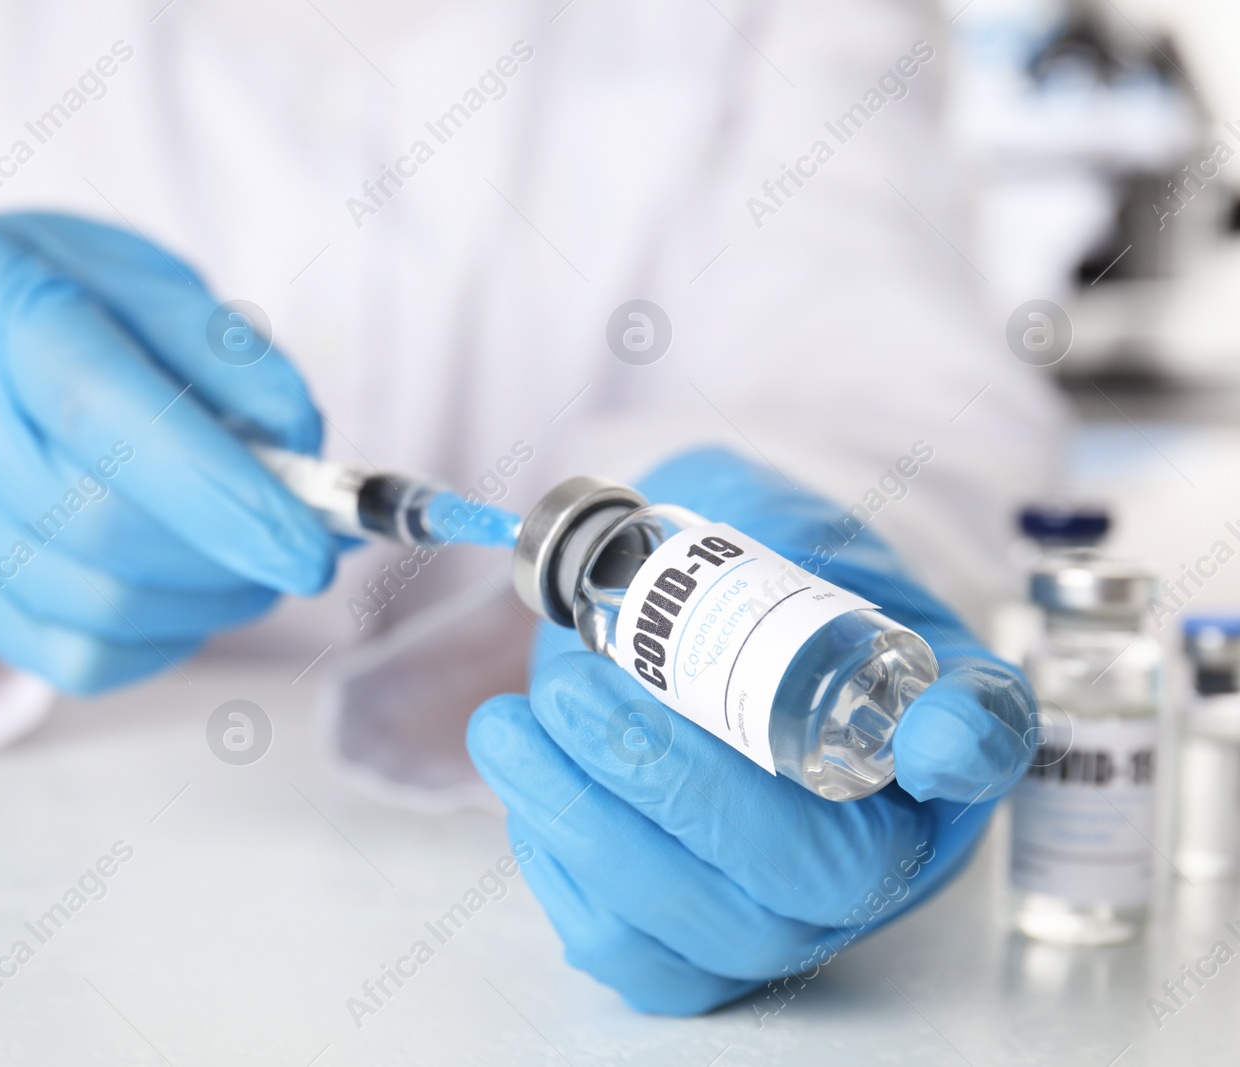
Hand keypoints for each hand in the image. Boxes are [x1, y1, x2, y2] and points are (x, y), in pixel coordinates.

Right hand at [0, 213, 336, 692]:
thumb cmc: (48, 294)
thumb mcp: (140, 276)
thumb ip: (223, 353)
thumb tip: (300, 446)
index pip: (98, 412)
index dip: (216, 492)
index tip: (308, 548)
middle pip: (94, 526)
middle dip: (225, 557)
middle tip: (299, 548)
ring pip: (85, 606)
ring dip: (202, 604)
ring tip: (250, 566)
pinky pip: (62, 655)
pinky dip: (154, 643)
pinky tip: (189, 598)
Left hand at [467, 447, 1034, 1013]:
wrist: (666, 619)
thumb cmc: (742, 577)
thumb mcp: (775, 531)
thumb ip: (784, 553)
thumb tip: (763, 589)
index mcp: (934, 722)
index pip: (988, 743)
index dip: (968, 748)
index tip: (933, 737)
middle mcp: (887, 840)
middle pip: (819, 871)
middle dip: (678, 784)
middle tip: (573, 689)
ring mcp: (794, 910)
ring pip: (713, 928)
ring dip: (591, 827)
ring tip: (509, 725)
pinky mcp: (698, 945)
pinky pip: (631, 949)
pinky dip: (564, 870)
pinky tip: (529, 779)